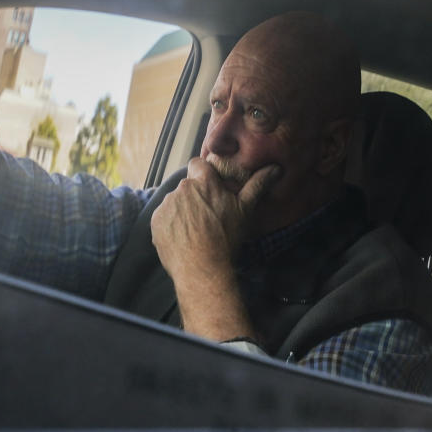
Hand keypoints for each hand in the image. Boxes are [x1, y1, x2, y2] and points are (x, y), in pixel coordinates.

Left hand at [151, 158, 280, 339]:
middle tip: (206, 216)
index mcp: (203, 182)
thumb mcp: (245, 210)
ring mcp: (166, 205)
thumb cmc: (226, 238)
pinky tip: (183, 239)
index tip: (210, 187)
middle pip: (187, 186)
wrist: (202, 268)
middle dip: (195, 196)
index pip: (198, 163)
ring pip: (174, 202)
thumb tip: (276, 168)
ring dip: (182, 211)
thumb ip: (257, 185)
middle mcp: (181, 189)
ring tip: (194, 231)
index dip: (203, 174)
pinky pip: (164, 218)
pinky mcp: (156, 222)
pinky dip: (171, 225)